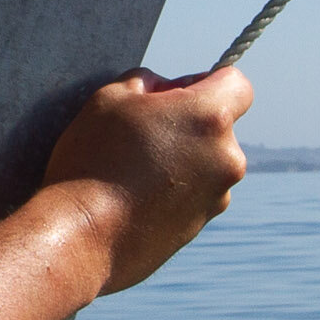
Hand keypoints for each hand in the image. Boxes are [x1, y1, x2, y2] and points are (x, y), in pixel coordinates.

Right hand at [41, 66, 252, 292]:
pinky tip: (136, 197)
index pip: (237, 84)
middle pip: (220, 126)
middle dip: (189, 123)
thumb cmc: (93, 161)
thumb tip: (166, 87)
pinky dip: (176, 189)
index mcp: (211, 118)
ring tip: (134, 171)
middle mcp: (227, 157)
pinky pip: (197, 193)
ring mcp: (218, 195)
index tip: (177, 93)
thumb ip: (148, 81)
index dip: (207, 82)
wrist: (82, 238)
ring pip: (208, 161)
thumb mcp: (110, 98)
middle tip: (142, 133)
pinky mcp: (203, 224)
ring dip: (183, 158)